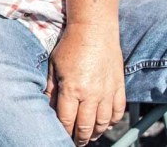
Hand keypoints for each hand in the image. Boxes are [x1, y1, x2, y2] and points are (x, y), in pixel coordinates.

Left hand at [45, 23, 126, 144]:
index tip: (60, 135)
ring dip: (95, 133)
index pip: (66, 120)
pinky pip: (118, 112)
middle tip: (75, 141)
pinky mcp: (119, 87)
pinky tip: (104, 124)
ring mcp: (107, 92)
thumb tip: (48, 107)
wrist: (95, 30)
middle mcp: (91, 94)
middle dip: (79, 138)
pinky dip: (111, 122)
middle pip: (85, 126)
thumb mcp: (54, 66)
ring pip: (103, 123)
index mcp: (72, 89)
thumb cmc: (70, 45)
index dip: (63, 131)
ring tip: (89, 136)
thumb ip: (51, 89)